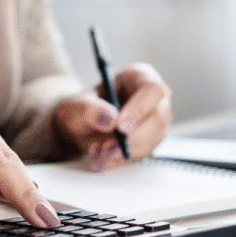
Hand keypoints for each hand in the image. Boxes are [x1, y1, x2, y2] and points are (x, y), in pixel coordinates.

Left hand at [54, 63, 171, 171]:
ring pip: (154, 138)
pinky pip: (144, 153)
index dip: (139, 109)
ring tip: (100, 152)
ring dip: (126, 151)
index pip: (152, 90)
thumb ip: (90, 110)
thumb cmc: (82, 109)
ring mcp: (155, 120)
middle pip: (159, 117)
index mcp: (138, 77)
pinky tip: (104, 158)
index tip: (120, 127)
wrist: (80, 127)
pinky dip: (122, 159)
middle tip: (109, 146)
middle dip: (134, 136)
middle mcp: (152, 98)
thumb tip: (109, 119)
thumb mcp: (77, 106)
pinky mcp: (150, 140)